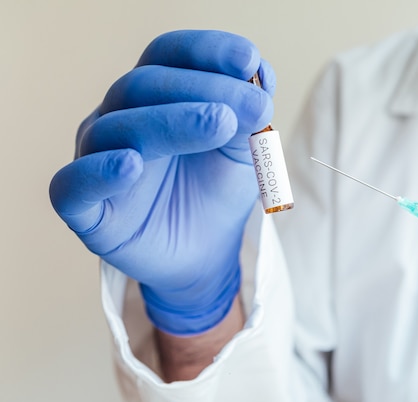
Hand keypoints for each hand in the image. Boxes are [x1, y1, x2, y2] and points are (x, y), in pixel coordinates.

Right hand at [49, 30, 275, 335]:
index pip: (168, 55)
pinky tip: (132, 165)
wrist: (205, 253)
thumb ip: (248, 114)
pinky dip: (100, 171)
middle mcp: (118, 117)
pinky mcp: (82, 205)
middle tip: (254, 107)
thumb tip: (260, 72)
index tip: (248, 60)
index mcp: (155, 95)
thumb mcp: (243, 151)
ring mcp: (96, 158)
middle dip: (203, 90)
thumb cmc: (217, 192)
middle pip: (144, 85)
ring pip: (117, 128)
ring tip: (220, 124)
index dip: (206, 52)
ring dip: (170, 122)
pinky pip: (76, 184)